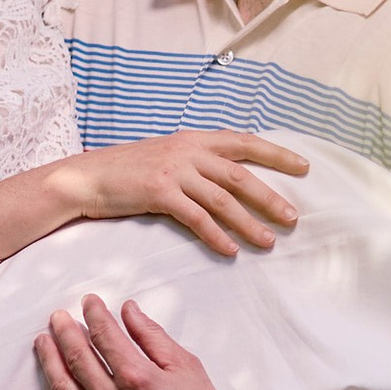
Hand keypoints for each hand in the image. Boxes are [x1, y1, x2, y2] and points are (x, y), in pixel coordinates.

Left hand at [8, 296, 314, 389]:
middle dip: (65, 332)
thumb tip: (128, 311)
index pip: (105, 337)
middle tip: (58, 317)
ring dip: (49, 362)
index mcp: (139, 379)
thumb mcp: (188, 368)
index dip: (94, 315)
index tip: (89, 302)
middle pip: (78, 359)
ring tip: (42, 342)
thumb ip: (154, 337)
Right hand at [73, 128, 308, 258]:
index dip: (276, 154)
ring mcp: (174, 170)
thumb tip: (228, 175)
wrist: (87, 176)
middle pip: (240, 174)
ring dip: (249, 222)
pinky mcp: (159, 192)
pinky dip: (215, 235)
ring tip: (269, 241)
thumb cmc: (127, 170)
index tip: (303, 167)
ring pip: (222, 199)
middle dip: (270, 197)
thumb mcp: (166, 155)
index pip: (244, 142)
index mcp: (194, 139)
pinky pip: (195, 217)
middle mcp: (188, 150)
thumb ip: (196, 161)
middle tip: (294, 218)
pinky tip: (230, 250)